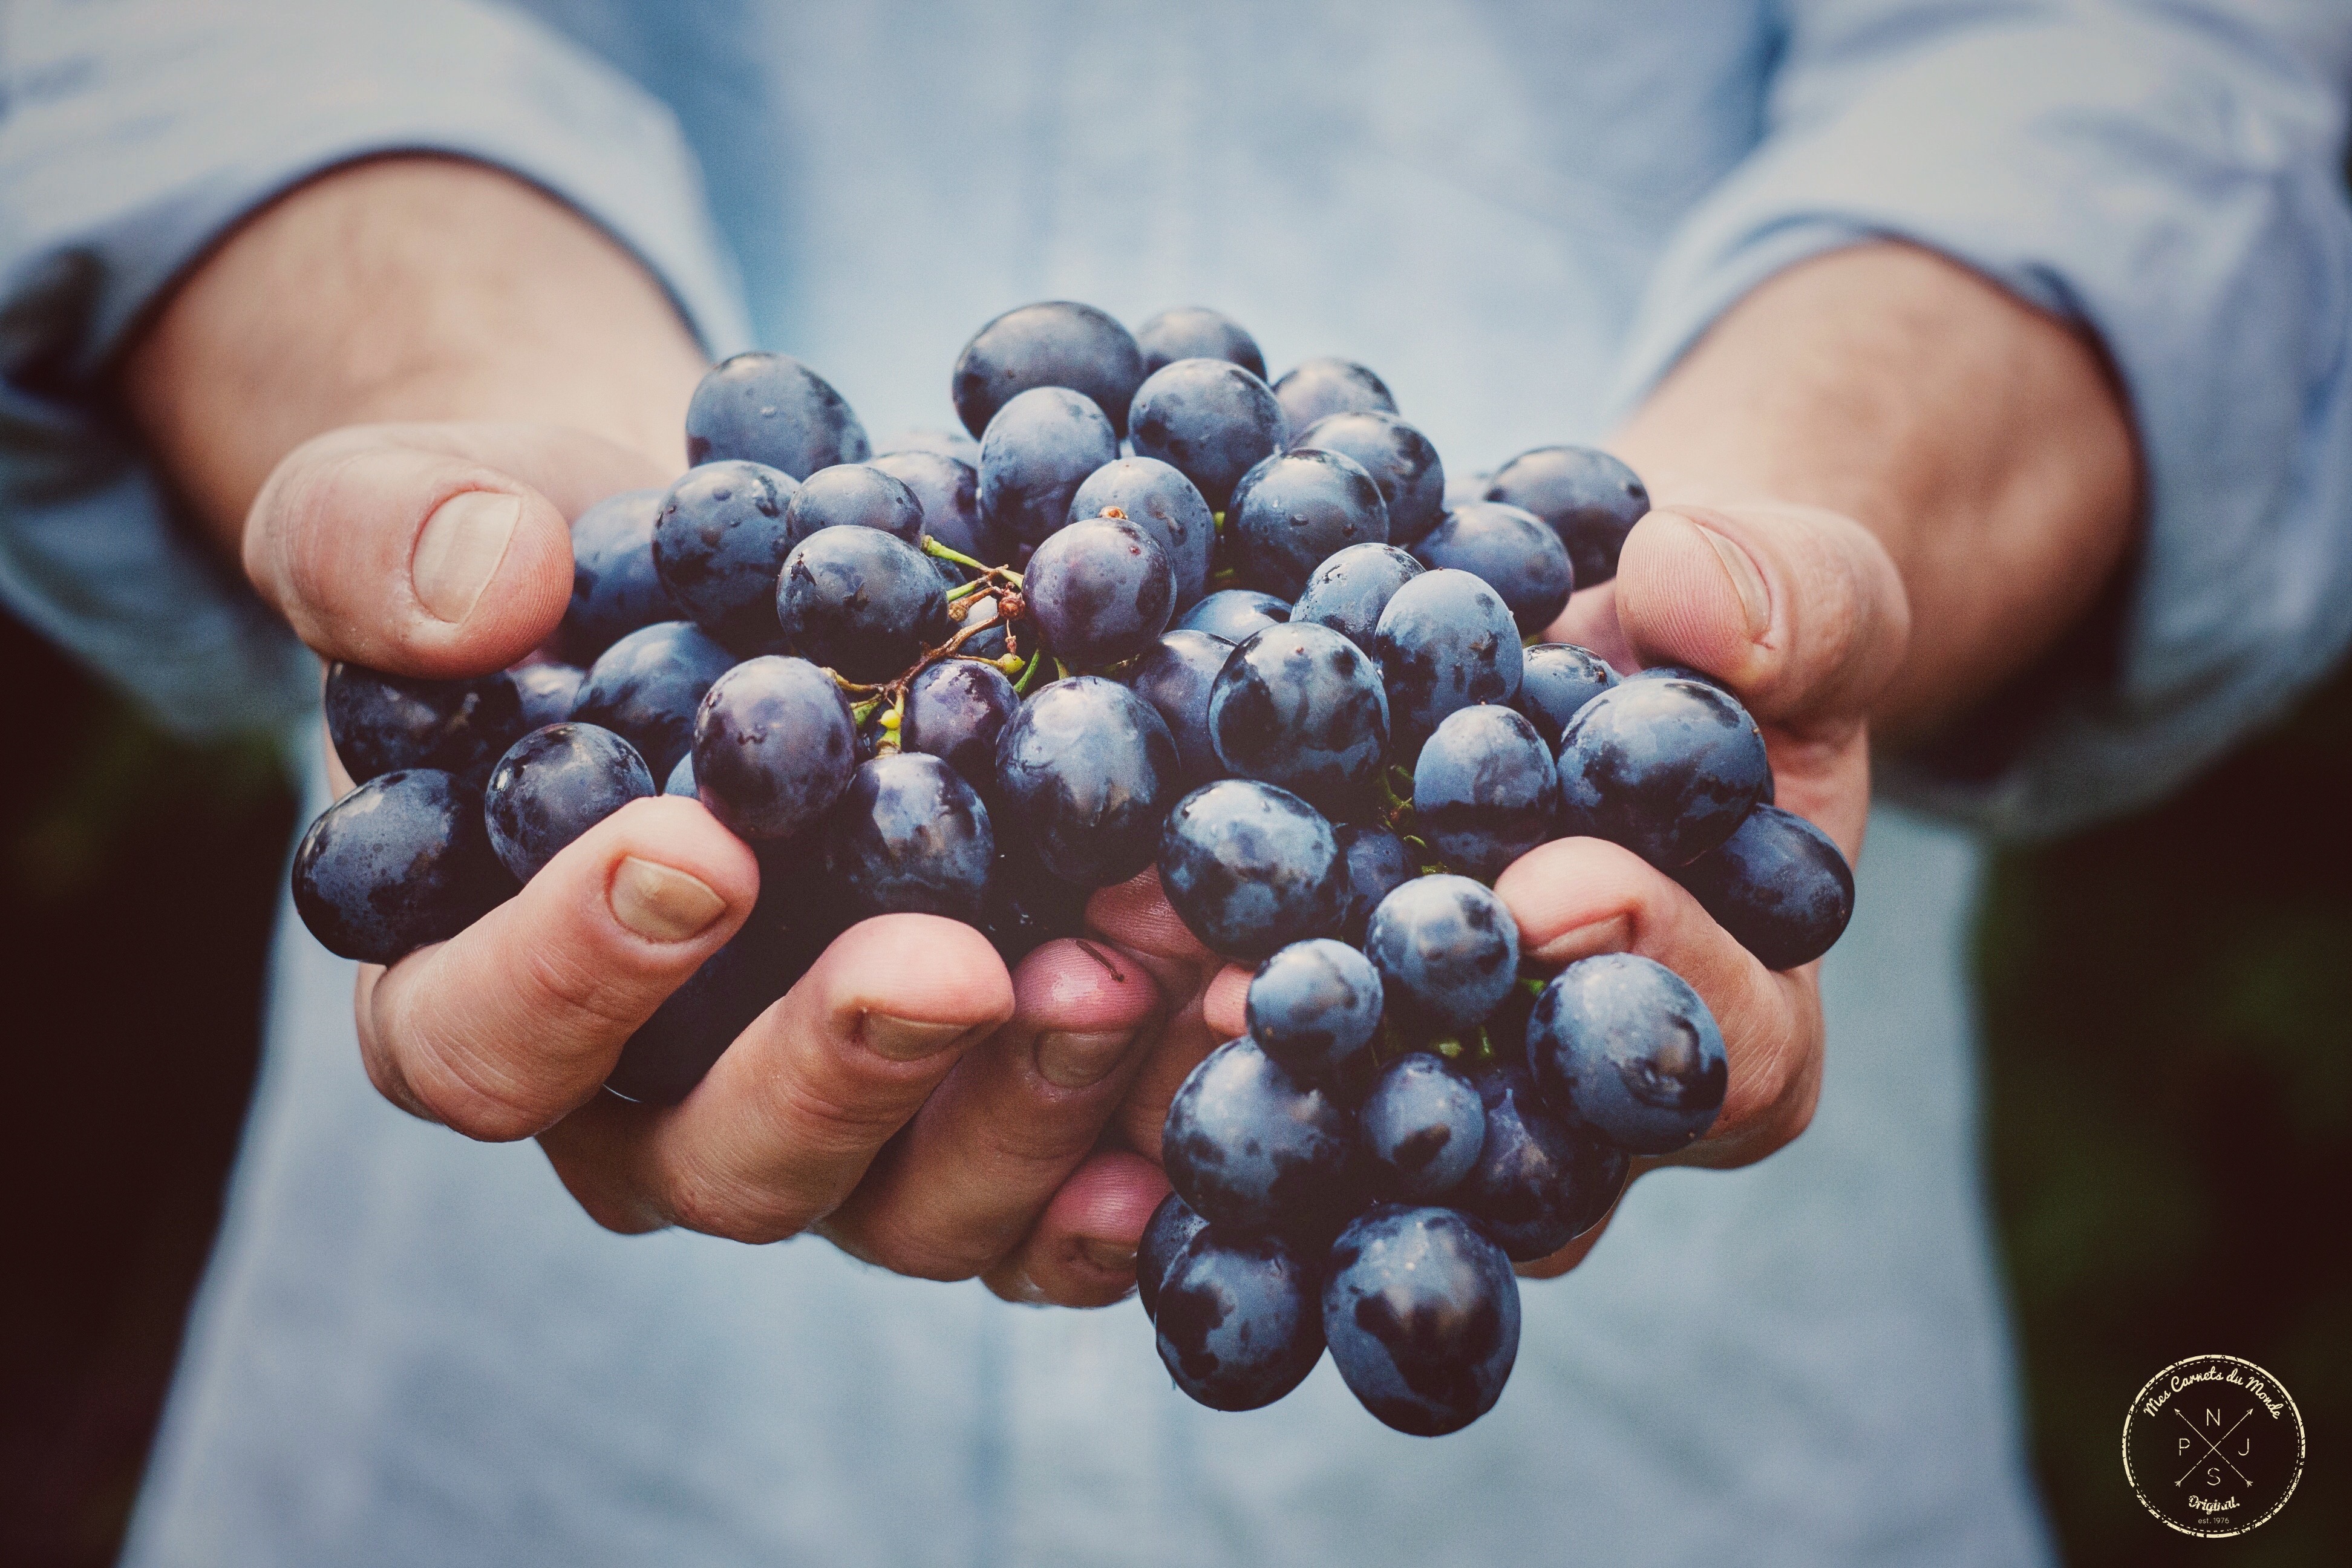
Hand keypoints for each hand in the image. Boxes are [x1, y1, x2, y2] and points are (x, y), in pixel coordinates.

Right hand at [250, 419, 1172, 1302]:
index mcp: (480, 996)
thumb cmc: (543, 565)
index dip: (573, 973)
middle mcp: (653, 1110)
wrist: (723, 583)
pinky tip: (1234, 1056)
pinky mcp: (978, 1122)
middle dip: (846, 1067)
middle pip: (727, 1161)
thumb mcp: (411, 508)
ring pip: (916, 1202)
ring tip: (1142, 970)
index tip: (696, 851)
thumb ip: (386, 544)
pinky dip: (1148, 1149)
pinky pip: (1058, 1197)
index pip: (484, 1042)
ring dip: (1035, 1103)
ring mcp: (836, 1135)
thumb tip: (484, 590)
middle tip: (956, 963)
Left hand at [1068, 493, 1908, 1280]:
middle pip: (1509, 1155)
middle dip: (1398, 1067)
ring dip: (1237, 1073)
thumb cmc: (1720, 642)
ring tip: (1128, 970)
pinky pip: (1241, 1087)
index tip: (1549, 884)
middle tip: (1279, 988)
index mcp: (1740, 1028)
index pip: (1722, 1058)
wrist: (1591, 651)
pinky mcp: (1312, 1057)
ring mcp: (1436, 1102)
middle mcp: (1579, 1114)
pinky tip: (1052, 965)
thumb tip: (1687, 591)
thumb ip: (1792, 601)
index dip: (1648, 976)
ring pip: (1351, 1149)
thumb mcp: (1803, 593)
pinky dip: (1146, 1038)